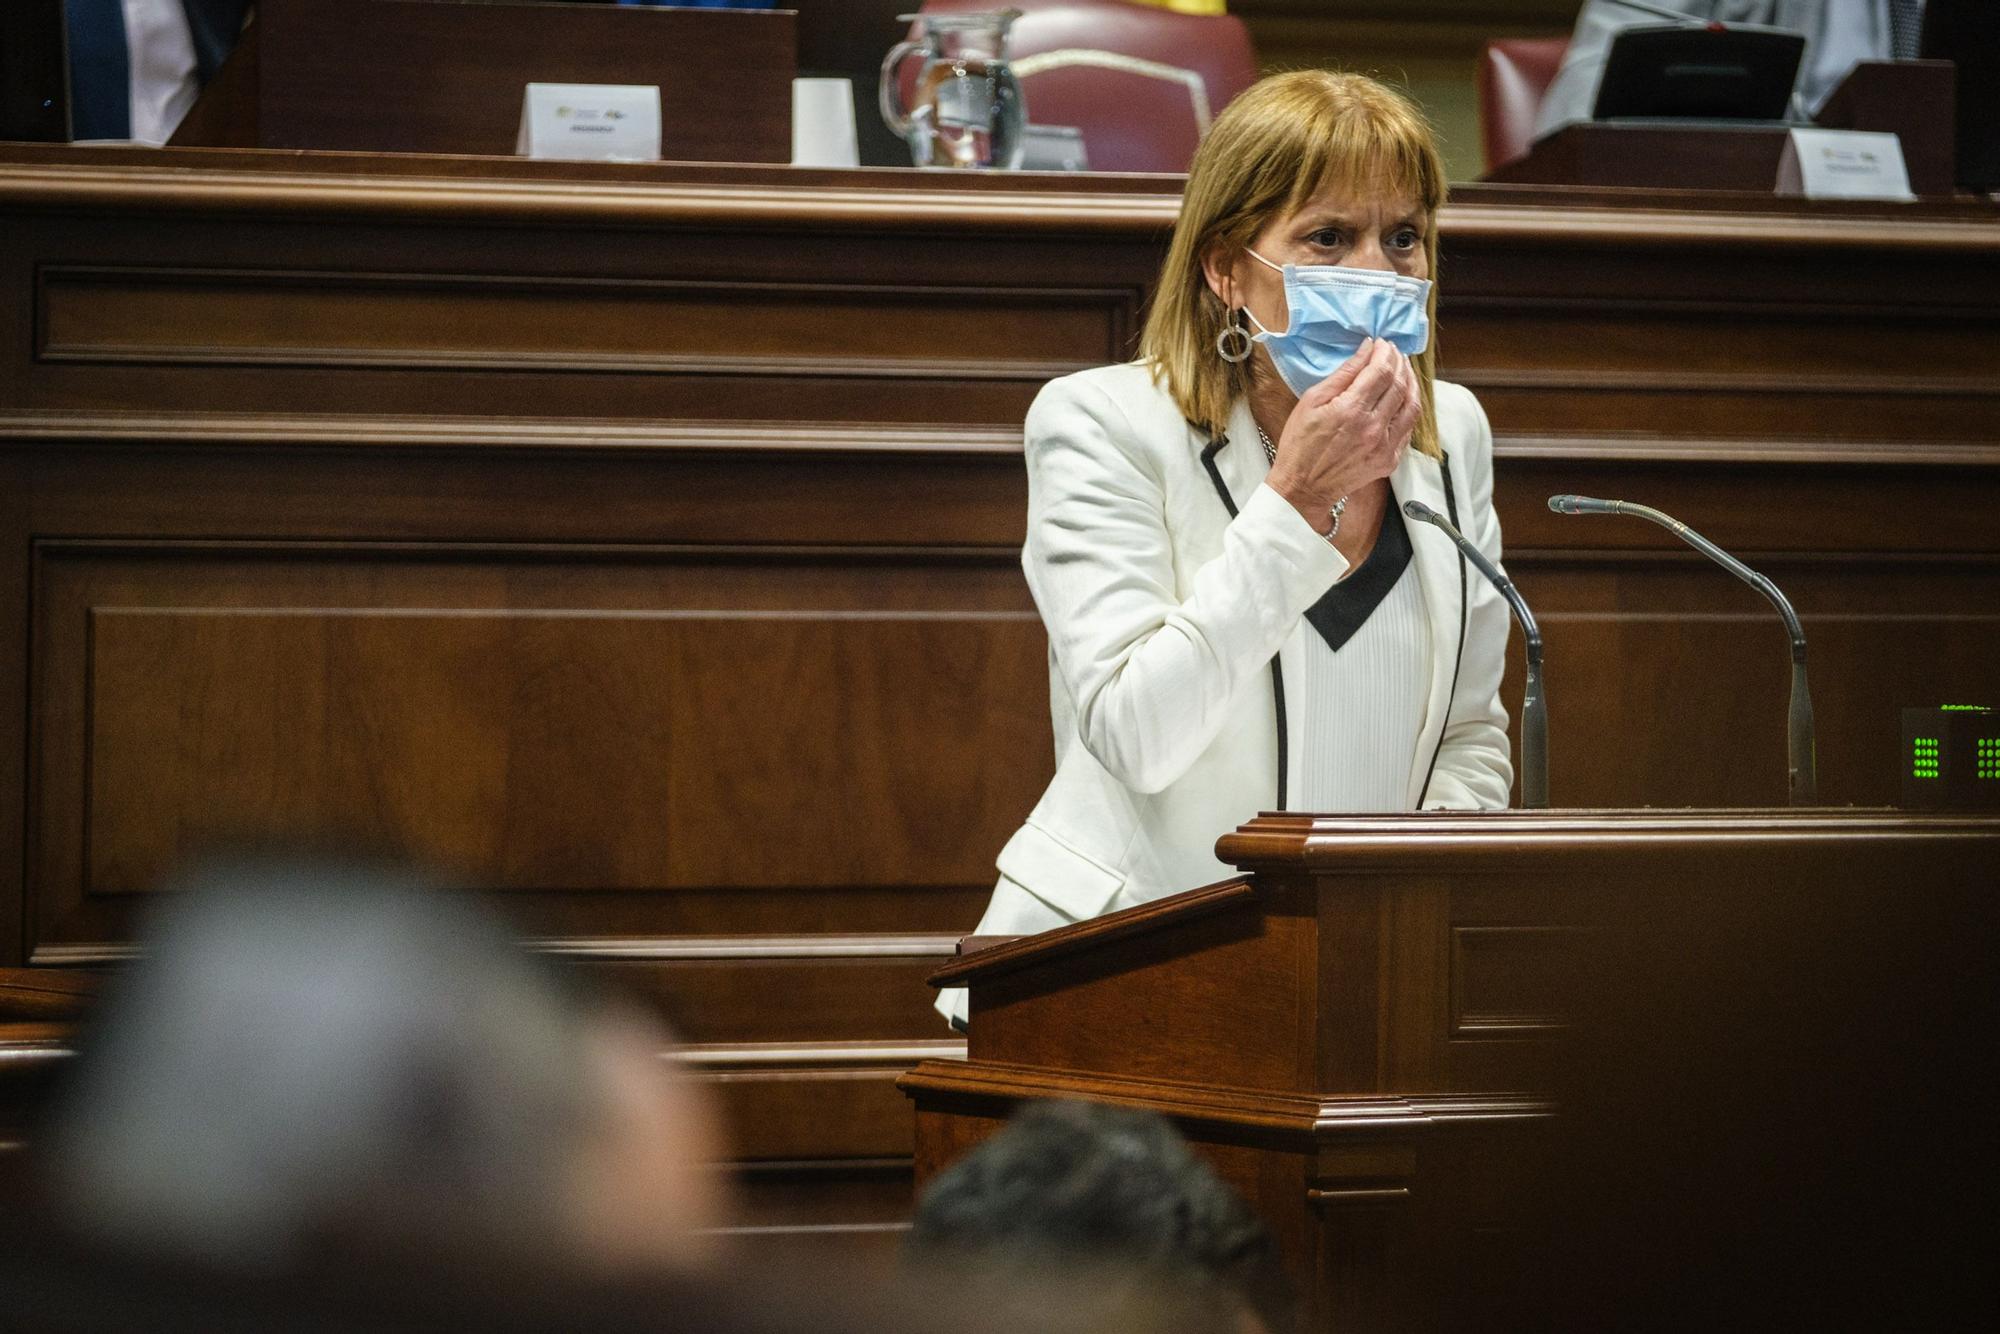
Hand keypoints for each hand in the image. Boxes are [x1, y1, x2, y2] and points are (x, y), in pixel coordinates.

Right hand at [1265, 339, 1420, 532]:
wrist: (1303, 488)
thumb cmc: (1300, 445)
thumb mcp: (1312, 401)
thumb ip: (1343, 374)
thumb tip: (1365, 350)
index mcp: (1351, 410)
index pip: (1381, 371)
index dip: (1385, 353)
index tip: (1381, 344)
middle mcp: (1373, 427)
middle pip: (1400, 384)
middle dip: (1399, 362)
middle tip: (1393, 352)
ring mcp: (1384, 446)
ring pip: (1412, 405)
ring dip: (1411, 382)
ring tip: (1404, 370)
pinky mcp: (1389, 460)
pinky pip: (1409, 428)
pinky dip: (1409, 407)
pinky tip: (1402, 398)